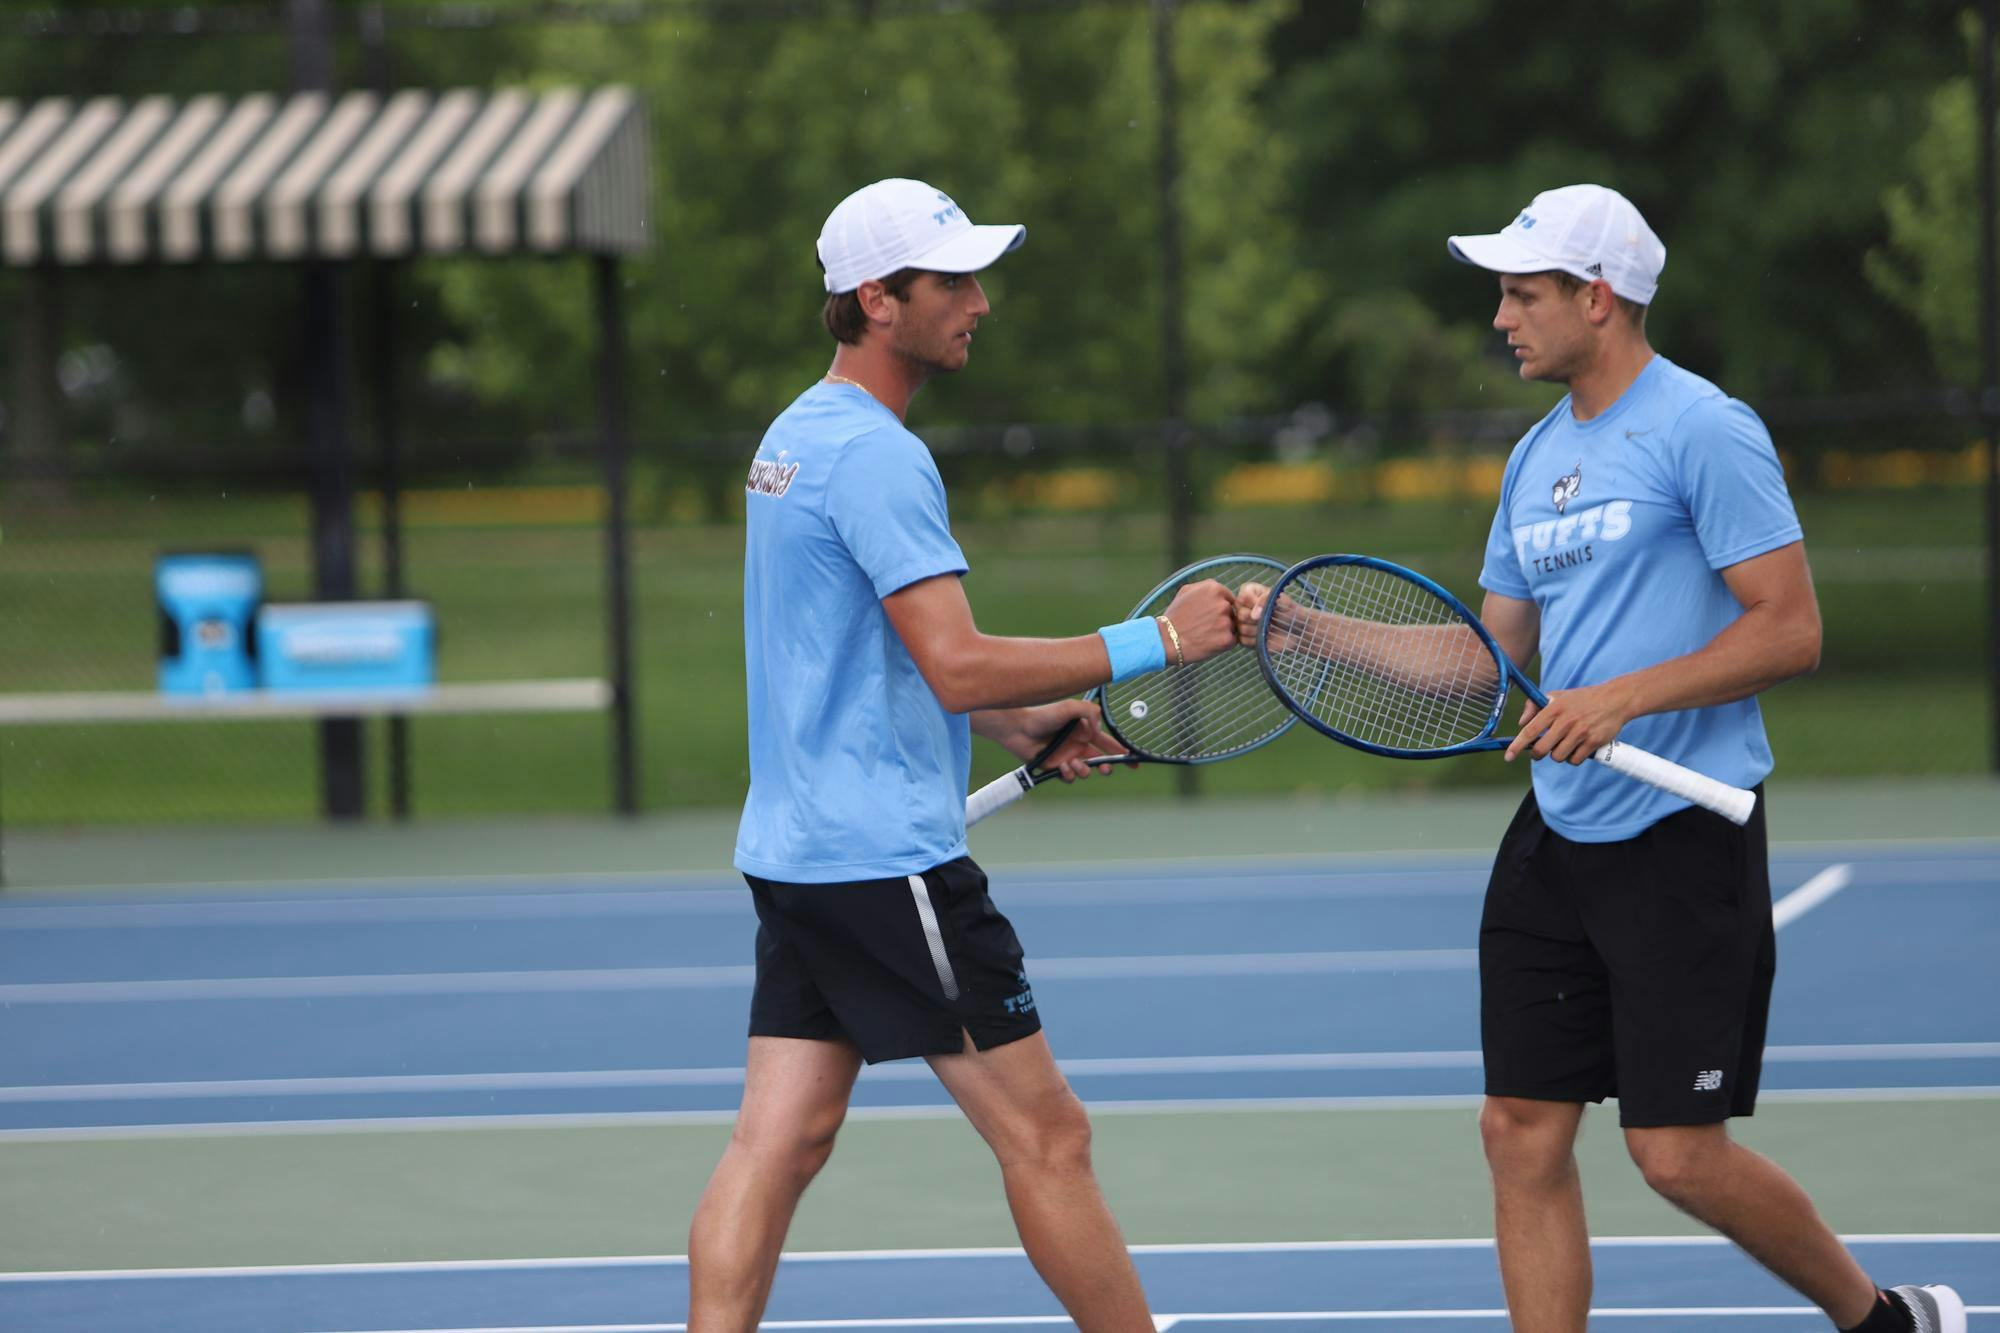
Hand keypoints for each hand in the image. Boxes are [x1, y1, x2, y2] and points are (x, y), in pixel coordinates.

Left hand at [1012, 699, 1126, 781]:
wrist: (1019, 729)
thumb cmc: (1043, 715)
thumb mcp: (1070, 706)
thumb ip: (1090, 713)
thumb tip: (1098, 731)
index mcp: (1085, 731)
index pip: (1108, 743)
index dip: (1121, 752)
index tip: (1132, 760)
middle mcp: (1078, 745)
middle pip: (1100, 761)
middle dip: (1106, 767)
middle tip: (1105, 768)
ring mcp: (1067, 757)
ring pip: (1086, 771)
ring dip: (1084, 770)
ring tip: (1075, 763)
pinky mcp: (1055, 768)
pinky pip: (1069, 777)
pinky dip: (1069, 774)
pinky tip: (1062, 765)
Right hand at [1158, 578, 1235, 664]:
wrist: (1166, 640)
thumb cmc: (1175, 616)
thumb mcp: (1186, 591)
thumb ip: (1206, 586)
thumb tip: (1219, 588)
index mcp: (1214, 589)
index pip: (1228, 598)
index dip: (1218, 608)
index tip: (1206, 615)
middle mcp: (1223, 603)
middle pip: (1232, 612)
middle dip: (1222, 619)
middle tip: (1204, 626)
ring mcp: (1226, 622)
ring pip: (1233, 626)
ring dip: (1223, 631)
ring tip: (1205, 634)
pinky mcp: (1227, 639)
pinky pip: (1232, 640)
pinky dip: (1223, 643)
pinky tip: (1208, 643)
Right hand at [1233, 582, 1302, 651]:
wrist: (1296, 628)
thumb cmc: (1288, 610)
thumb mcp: (1279, 600)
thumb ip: (1264, 600)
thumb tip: (1253, 615)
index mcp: (1248, 592)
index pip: (1243, 597)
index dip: (1256, 604)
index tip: (1269, 606)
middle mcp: (1241, 606)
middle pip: (1240, 615)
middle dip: (1258, 619)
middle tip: (1271, 619)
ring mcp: (1240, 623)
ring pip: (1242, 628)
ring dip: (1258, 630)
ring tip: (1269, 627)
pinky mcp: (1243, 638)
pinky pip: (1243, 641)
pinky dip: (1256, 640)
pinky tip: (1265, 636)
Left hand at [1504, 680, 1638, 764]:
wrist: (1614, 699)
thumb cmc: (1582, 699)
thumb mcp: (1557, 696)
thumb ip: (1534, 706)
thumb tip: (1521, 724)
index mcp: (1553, 709)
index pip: (1530, 731)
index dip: (1516, 746)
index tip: (1508, 757)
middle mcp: (1566, 721)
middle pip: (1542, 749)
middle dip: (1538, 754)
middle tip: (1541, 750)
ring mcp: (1580, 732)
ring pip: (1558, 757)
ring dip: (1558, 755)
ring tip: (1564, 744)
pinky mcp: (1594, 742)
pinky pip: (1575, 760)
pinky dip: (1573, 758)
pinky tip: (1577, 749)